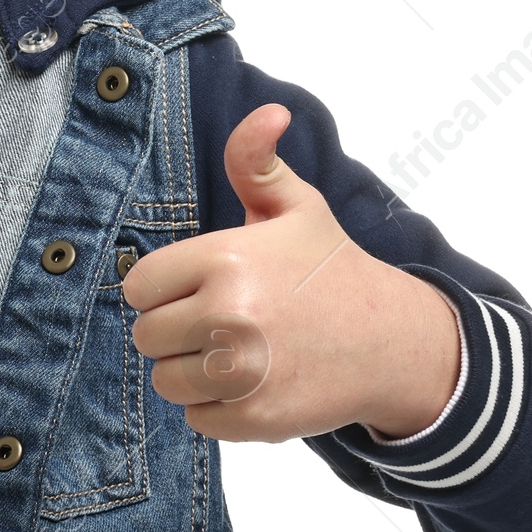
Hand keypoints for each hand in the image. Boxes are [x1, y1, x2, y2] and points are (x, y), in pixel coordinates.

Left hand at [122, 103, 460, 443]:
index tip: (192, 287)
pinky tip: (248, 382)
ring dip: (189, 371)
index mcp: (225, 259)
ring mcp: (243, 371)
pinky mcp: (256, 418)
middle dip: (172, 330)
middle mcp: (228, 315)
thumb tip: (268, 112)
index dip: (161, 288)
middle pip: (146, 336)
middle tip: (213, 321)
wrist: (393, 340)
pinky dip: (215, 407)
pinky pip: (196, 418)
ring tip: (228, 351)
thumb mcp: (297, 206)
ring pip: (166, 381)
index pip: (139, 287)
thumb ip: (257, 161)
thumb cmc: (331, 270)